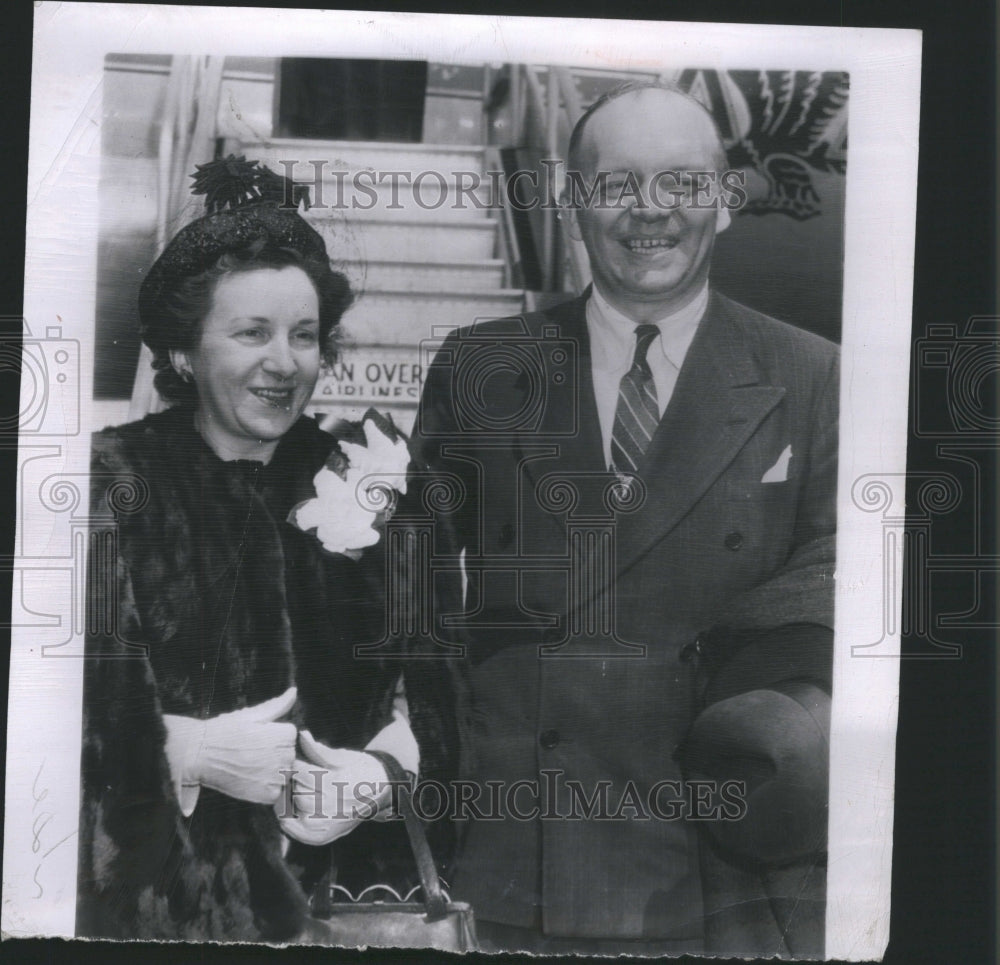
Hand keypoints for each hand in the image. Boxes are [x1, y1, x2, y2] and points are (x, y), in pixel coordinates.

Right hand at [163, 687, 297, 810]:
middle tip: (249, 753)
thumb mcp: (252, 714)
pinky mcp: (268, 794)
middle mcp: (285, 755)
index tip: (254, 739)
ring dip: (271, 773)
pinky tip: (249, 780)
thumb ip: (278, 705)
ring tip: (248, 766)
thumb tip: (294, 690)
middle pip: (289, 757)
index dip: (272, 738)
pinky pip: (277, 792)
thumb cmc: (225, 731)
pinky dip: (265, 789)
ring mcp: (277, 776)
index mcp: (285, 734)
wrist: (199, 754)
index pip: (290, 738)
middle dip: (274, 756)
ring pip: (284, 775)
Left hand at [276, 732, 389, 845]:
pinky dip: (292, 825)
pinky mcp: (327, 835)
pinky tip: (289, 815)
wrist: (382, 791)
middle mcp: (333, 805)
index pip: (302, 773)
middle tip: (299, 775)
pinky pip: (302, 833)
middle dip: (295, 781)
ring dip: (293, 798)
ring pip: (299, 810)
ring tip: (298, 789)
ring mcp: (330, 823)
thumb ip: (319, 750)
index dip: (297, 765)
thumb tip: (302, 735)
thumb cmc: (361, 769)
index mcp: (337, 782)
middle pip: (298, 792)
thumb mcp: (343, 757)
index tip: (298, 761)